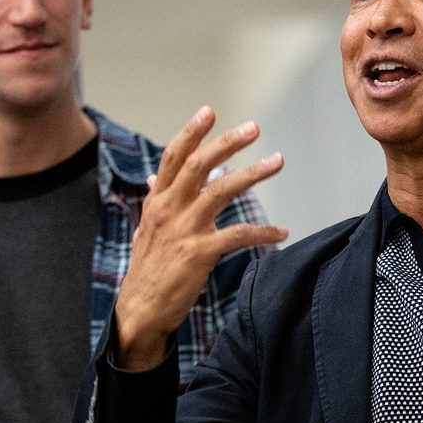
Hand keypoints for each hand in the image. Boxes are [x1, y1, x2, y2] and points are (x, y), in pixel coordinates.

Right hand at [114, 106, 287, 370]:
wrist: (140, 310)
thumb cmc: (148, 269)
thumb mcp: (148, 228)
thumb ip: (158, 200)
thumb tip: (156, 176)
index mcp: (158, 201)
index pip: (173, 157)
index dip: (191, 132)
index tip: (209, 111)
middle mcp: (169, 209)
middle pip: (199, 165)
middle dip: (227, 143)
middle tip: (253, 128)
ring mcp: (184, 230)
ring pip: (221, 190)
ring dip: (252, 173)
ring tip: (277, 161)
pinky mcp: (199, 253)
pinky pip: (238, 235)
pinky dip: (263, 232)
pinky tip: (282, 232)